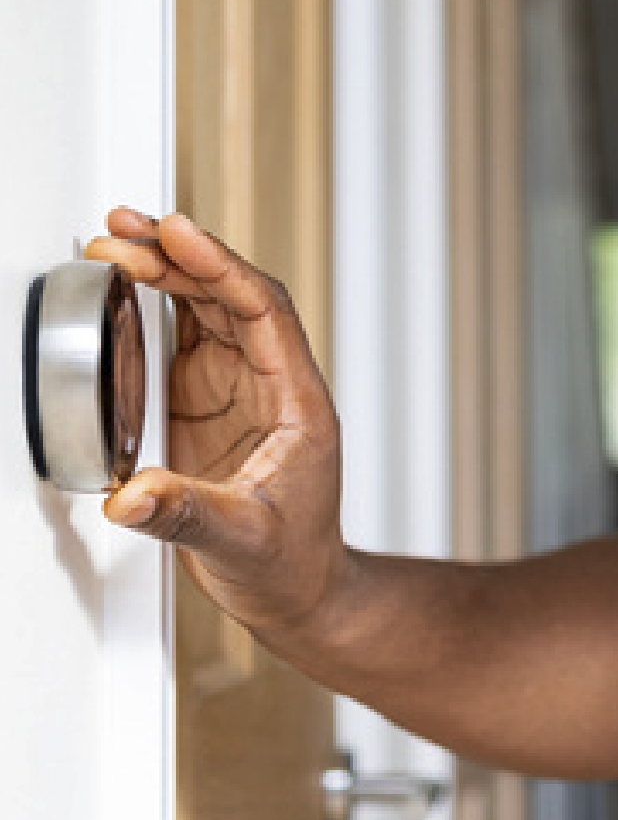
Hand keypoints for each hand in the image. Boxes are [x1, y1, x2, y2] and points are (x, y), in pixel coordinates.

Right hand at [84, 210, 344, 638]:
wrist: (298, 591)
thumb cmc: (291, 564)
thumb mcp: (240, 540)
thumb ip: (185, 514)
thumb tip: (131, 496)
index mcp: (297, 401)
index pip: (264, 311)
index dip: (221, 266)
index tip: (178, 235)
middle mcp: (271, 383)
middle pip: (231, 296)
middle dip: (179, 256)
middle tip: (126, 228)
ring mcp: (239, 389)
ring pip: (208, 308)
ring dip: (166, 271)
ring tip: (117, 238)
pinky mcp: (209, 403)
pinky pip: (185, 338)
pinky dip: (154, 307)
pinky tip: (125, 283)